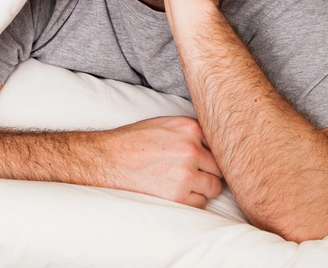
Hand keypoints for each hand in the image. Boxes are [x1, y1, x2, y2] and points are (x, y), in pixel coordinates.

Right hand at [100, 116, 222, 208]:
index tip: (205, 161)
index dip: (212, 155)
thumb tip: (212, 145)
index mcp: (190, 128)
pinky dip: (192, 201)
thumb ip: (191, 132)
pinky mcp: (178, 195)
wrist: (108, 159)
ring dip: (203, 189)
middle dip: (210, 173)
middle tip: (195, 175)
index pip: (219, 145)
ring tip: (185, 184)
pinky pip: (200, 203)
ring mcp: (186, 173)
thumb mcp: (166, 124)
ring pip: (213, 188)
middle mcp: (191, 149)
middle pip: (220, 168)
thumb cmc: (135, 141)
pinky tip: (177, 193)